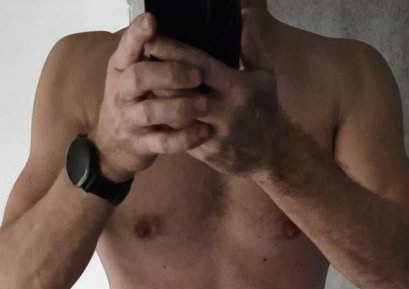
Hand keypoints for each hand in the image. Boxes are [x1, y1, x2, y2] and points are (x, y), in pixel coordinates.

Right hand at [93, 12, 213, 180]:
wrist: (110, 146)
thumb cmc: (130, 102)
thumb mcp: (129, 75)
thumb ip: (147, 57)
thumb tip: (172, 31)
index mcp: (120, 69)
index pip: (127, 47)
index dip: (138, 35)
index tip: (151, 20)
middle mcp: (120, 92)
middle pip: (139, 77)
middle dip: (170, 73)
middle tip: (198, 74)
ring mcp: (128, 120)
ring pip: (150, 111)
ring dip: (180, 107)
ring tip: (205, 105)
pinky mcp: (139, 145)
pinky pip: (162, 142)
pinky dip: (184, 138)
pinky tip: (203, 132)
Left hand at [142, 2, 286, 177]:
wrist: (270, 155)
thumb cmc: (265, 109)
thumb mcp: (265, 74)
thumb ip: (250, 44)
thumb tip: (242, 13)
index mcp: (236, 88)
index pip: (198, 65)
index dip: (172, 51)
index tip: (151, 39)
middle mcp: (222, 112)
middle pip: (179, 91)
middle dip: (157, 75)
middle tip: (138, 60)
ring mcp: (211, 135)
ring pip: (174, 115)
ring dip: (156, 100)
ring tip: (142, 84)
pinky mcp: (203, 152)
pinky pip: (177, 135)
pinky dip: (164, 120)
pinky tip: (153, 108)